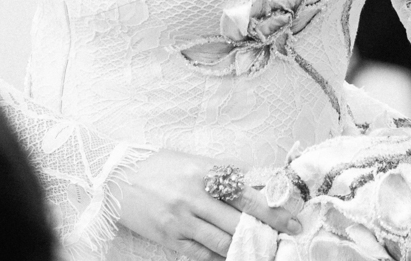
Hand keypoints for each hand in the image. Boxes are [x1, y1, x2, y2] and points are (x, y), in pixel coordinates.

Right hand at [116, 149, 301, 258]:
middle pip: (239, 220)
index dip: (273, 210)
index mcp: (205, 173)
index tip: (293, 219)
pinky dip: (219, 257)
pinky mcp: (168, 237)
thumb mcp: (195, 161)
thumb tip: (261, 183)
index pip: (247, 194)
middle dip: (266, 232)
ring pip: (222, 241)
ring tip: (263, 252)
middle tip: (286, 239)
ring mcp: (180, 219)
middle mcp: (194, 196)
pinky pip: (200, 254)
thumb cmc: (161, 166)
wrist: (117, 177)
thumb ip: (225, 173)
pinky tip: (232, 257)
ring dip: (245, 248)